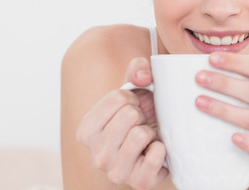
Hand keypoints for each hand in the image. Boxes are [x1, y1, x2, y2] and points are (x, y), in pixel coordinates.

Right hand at [76, 57, 168, 189]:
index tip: (131, 110)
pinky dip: (162, 149)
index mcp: (86, 131)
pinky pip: (156, 154)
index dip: (132, 99)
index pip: (118, 98)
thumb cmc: (141, 119)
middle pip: (129, 115)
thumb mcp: (135, 90)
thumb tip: (143, 77)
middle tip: (140, 126)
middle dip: (141, 116)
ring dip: (150, 132)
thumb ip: (137, 70)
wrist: (155, 148)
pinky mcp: (138, 182)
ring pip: (140, 134)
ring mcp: (115, 172)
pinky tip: (154, 152)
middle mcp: (96, 155)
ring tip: (146, 139)